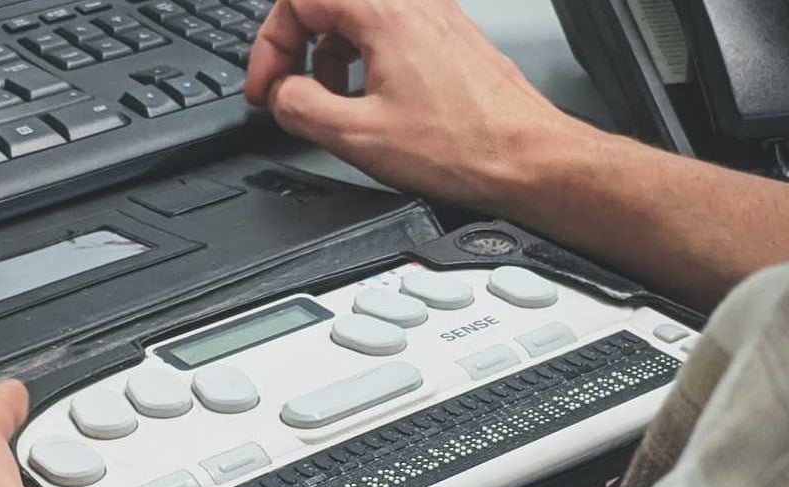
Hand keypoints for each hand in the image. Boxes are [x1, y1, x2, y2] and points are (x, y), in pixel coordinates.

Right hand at [246, 0, 588, 209]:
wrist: (528, 160)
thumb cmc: (465, 147)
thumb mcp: (358, 137)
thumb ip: (300, 108)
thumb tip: (281, 95)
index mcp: (385, 12)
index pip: (298, 0)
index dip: (270, 46)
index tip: (268, 87)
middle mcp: (413, 3)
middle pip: (327, 4)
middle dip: (297, 49)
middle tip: (288, 92)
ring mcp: (434, 18)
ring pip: (357, 17)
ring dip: (329, 56)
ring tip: (331, 102)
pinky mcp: (448, 40)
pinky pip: (388, 33)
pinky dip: (363, 60)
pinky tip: (369, 102)